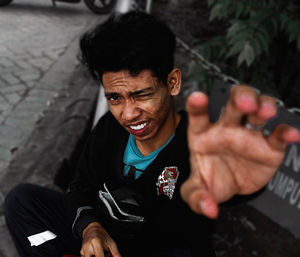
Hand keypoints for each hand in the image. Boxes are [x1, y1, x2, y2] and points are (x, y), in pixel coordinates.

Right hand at [80, 222, 120, 256]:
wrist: (92, 229)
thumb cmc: (101, 235)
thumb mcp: (111, 243)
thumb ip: (115, 252)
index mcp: (96, 242)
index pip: (99, 256)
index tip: (107, 256)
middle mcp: (88, 246)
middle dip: (98, 256)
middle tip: (103, 254)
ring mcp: (83, 250)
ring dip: (94, 256)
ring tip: (99, 253)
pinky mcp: (81, 253)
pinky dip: (91, 256)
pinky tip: (94, 254)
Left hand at [181, 85, 299, 218]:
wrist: (232, 186)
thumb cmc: (212, 179)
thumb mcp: (197, 190)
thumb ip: (196, 197)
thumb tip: (208, 208)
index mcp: (203, 133)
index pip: (199, 115)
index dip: (198, 105)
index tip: (197, 98)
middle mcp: (226, 128)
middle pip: (233, 103)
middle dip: (240, 97)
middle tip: (244, 103)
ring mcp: (248, 134)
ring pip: (258, 110)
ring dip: (263, 105)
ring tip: (264, 111)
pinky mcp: (268, 146)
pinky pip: (277, 135)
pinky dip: (285, 132)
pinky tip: (290, 134)